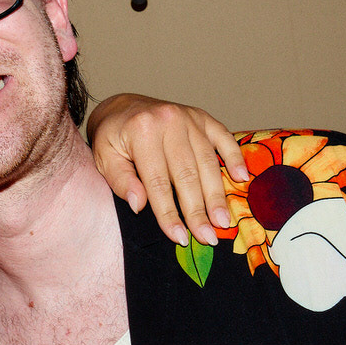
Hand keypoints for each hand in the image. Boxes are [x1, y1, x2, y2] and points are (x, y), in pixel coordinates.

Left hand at [87, 94, 249, 246]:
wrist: (122, 107)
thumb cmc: (112, 137)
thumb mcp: (104, 157)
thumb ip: (121, 181)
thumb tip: (139, 205)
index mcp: (142, 131)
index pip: (158, 183)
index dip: (170, 214)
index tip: (179, 238)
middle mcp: (169, 121)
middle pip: (187, 175)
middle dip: (198, 210)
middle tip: (208, 236)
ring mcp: (189, 117)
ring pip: (208, 161)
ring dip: (217, 194)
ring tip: (223, 220)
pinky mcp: (202, 117)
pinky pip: (224, 136)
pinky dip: (234, 157)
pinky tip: (241, 178)